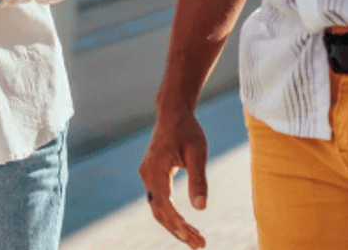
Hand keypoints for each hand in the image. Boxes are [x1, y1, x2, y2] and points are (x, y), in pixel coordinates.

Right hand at [138, 108, 209, 247]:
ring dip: (175, 226)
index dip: (177, 223)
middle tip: (200, 245)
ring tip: (197, 240)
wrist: (173, 112)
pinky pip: (160, 201)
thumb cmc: (187, 130)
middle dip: (178, 230)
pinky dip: (173, 215)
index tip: (193, 237)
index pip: (163, 204)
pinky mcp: (153, 176)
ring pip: (158, 208)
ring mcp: (147, 175)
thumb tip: (201, 208)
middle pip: (159, 211)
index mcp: (155, 168)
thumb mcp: (198, 152)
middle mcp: (146, 173)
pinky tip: (187, 226)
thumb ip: (198, 179)